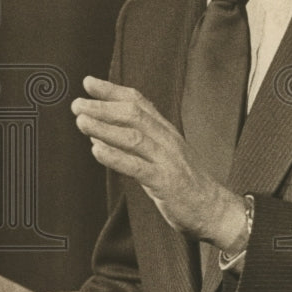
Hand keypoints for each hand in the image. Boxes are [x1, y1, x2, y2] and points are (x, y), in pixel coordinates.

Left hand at [71, 76, 247, 251]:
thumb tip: (97, 131)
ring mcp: (167, 160)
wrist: (214, 209)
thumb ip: (132, 144)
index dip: (113, 91)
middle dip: (103, 106)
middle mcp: (167, 140)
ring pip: (134, 137)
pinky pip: (138, 167)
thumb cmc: (183, 184)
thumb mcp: (159, 157)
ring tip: (81, 121)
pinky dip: (116, 157)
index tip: (88, 82)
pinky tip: (96, 150)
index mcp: (166, 131)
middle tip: (77, 104)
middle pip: (134, 114)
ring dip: (105, 127)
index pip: (139, 102)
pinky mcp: (166, 182)